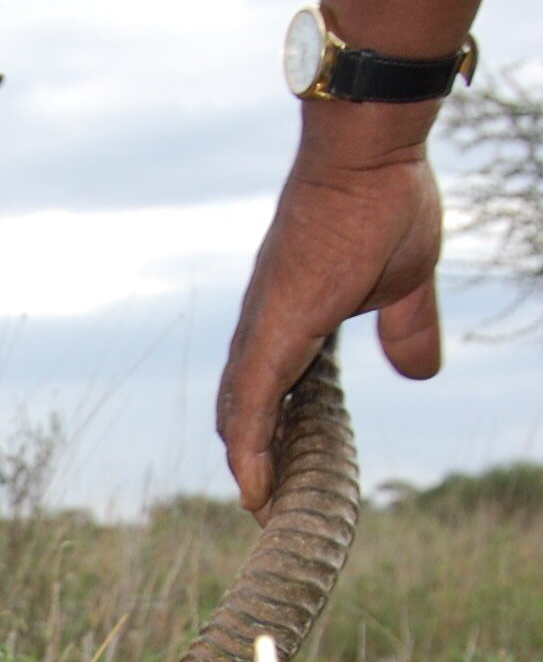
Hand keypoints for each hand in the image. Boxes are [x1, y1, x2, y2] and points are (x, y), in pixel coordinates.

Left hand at [217, 107, 444, 513]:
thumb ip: (406, 328)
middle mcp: (266, 325)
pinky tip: (254, 485)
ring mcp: (267, 326)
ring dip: (248, 466)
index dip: (267, 433)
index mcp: (292, 316)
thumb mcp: (405, 281)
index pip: (266, 388)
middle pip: (242, 407)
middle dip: (251, 459)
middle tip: (267, 506)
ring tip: (259, 511)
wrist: (370, 150)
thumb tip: (420, 374)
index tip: (281, 474)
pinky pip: (252, 400)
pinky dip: (248, 446)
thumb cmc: (384, 201)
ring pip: (240, 412)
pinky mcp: (277, 325)